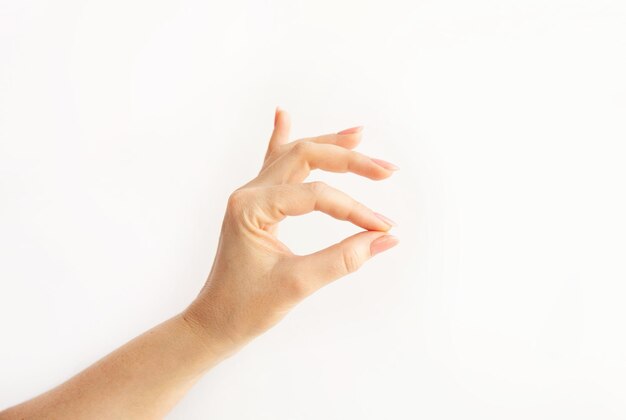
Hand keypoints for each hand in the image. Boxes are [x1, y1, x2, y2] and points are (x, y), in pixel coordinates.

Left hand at [183, 109, 398, 353]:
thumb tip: (386, 240)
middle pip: (306, 157)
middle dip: (349, 160)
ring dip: (328, 145)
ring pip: (293, 155)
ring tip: (359, 136)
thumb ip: (343, 259)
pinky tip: (284, 115)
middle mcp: (249, 193)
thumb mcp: (297, 285)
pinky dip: (283, 139)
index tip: (383, 229)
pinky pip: (272, 164)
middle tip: (387, 171)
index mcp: (251, 207)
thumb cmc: (246, 307)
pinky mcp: (256, 204)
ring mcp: (250, 195)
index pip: (316, 196)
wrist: (214, 322)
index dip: (354, 211)